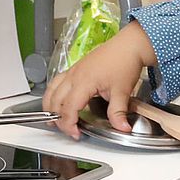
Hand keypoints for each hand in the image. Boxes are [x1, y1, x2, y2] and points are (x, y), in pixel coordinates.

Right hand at [43, 23, 157, 138]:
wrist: (129, 45)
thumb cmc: (124, 62)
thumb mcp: (122, 92)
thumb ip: (118, 113)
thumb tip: (121, 128)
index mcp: (83, 82)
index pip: (68, 108)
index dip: (69, 124)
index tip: (76, 134)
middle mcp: (74, 75)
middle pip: (55, 101)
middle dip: (59, 119)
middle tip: (70, 130)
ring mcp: (73, 71)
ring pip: (51, 90)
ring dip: (50, 106)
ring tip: (55, 119)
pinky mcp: (75, 68)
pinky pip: (56, 82)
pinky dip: (53, 94)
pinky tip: (57, 100)